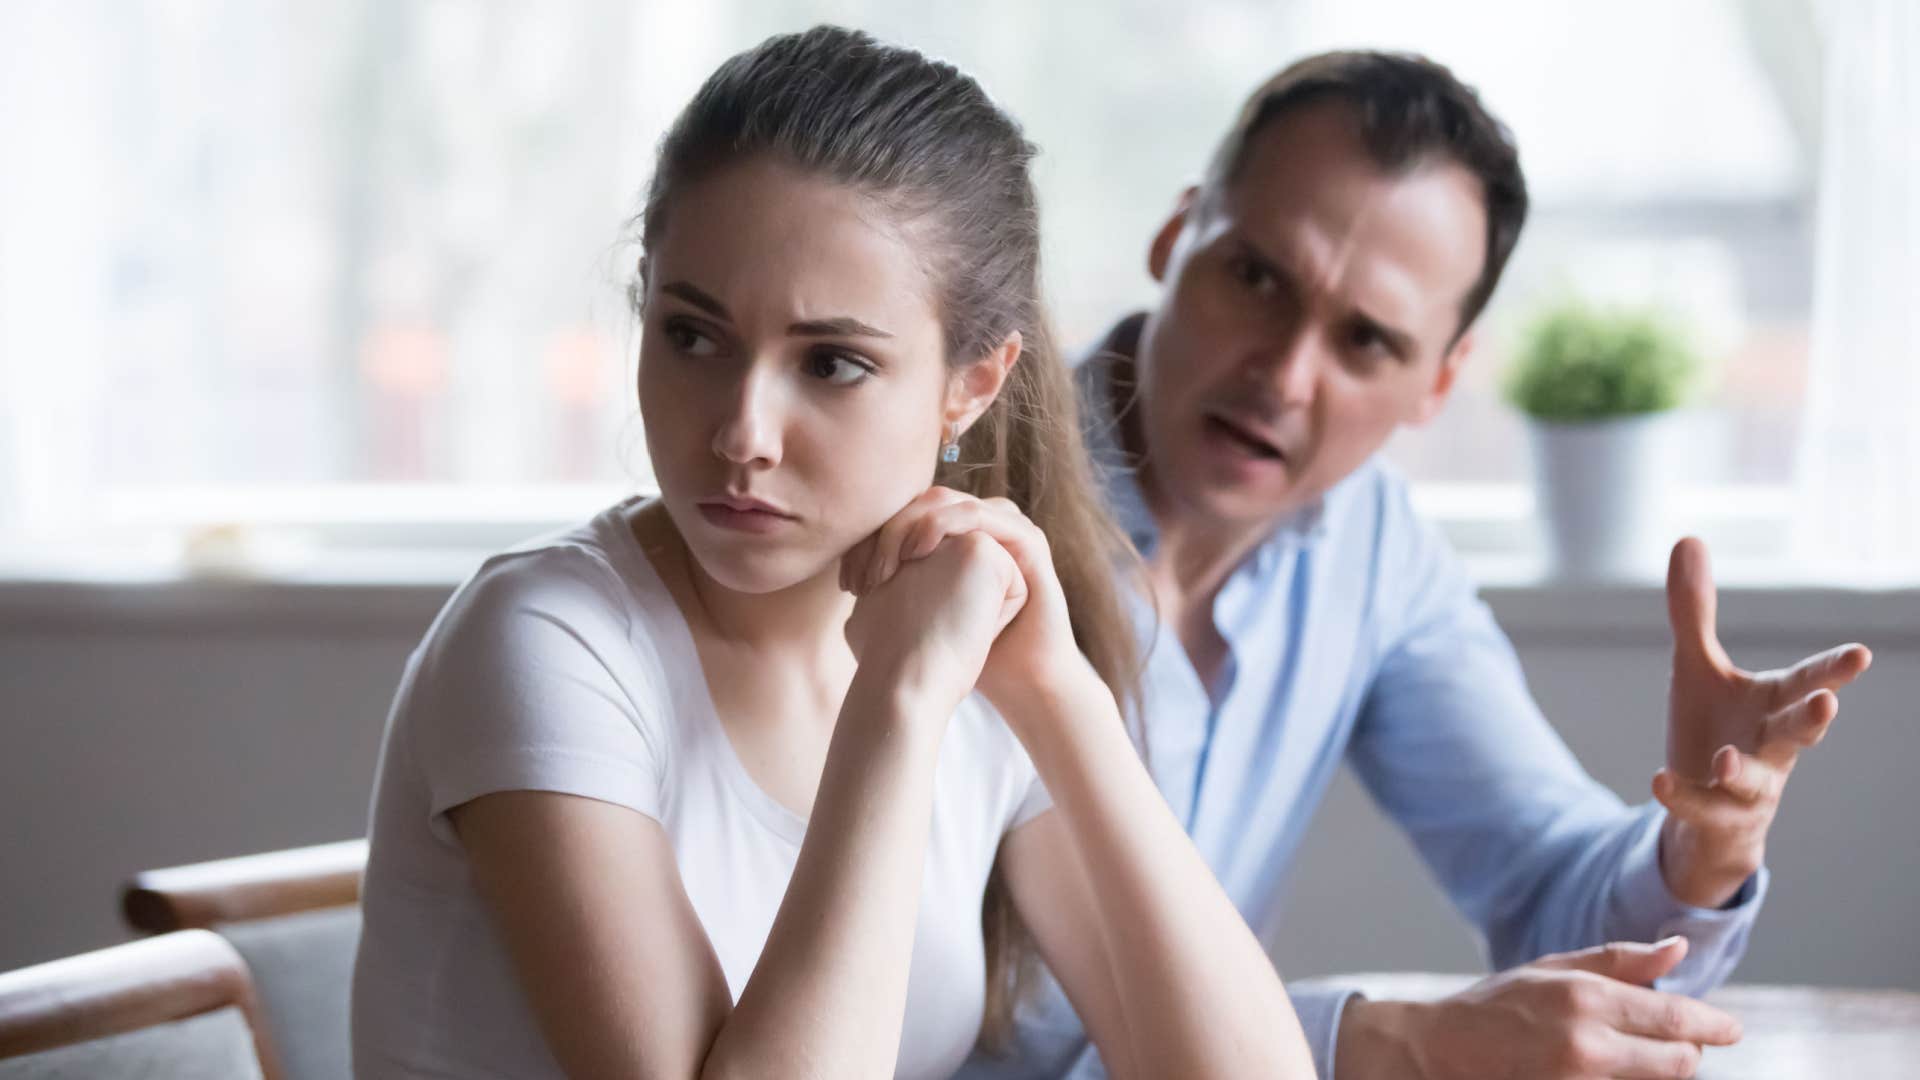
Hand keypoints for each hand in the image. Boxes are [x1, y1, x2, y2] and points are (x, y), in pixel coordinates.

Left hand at [841, 487, 1090, 711]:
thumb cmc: (961, 656)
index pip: (901, 516)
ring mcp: (1002, 529)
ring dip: (909, 526)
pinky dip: (944, 525)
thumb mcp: (914, 619)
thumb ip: (887, 592)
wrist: (1014, 678)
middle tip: (864, 574)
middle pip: (918, 502)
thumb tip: (843, 585)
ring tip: (889, 564)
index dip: (868, 541)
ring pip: (945, 501)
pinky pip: (980, 513)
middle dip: (884, 533)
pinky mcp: (1025, 539)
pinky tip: (919, 552)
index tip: (846, 583)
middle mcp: (977, 528)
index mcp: (951, 539)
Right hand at [1339, 938, 1741, 1079]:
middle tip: (1673, 1041)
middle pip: (1679, 1062)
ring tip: (1629, 1054)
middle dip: (1686, 1052)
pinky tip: (1605, 1067)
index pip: (1676, 1019)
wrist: (1440, 1051)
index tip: (1731, 1028)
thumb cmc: (1497, 1005)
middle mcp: (1586, 1044)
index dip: (1714, 1025)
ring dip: (1658, 1070)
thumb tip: (1679, 950)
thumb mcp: (1554, 968)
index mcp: (1585, 998)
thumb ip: (1621, 961)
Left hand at [1655, 538, 1871, 906]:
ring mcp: (1748, 788)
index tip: (1860, 654)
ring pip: (1753, 781)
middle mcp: (1771, 747)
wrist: (1703, 809)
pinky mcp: (1716, 816)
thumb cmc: (1714, 727)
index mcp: (1773, 705)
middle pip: (1798, 733)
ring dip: (1741, 771)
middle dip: (1814, 718)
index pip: (1805, 681)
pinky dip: (1682, 796)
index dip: (1832, 669)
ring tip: (1724, 758)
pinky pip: (1700, 808)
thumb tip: (1688, 538)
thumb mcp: (1696, 665)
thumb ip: (1695, 610)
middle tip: (1828, 701)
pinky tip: (1659, 781)